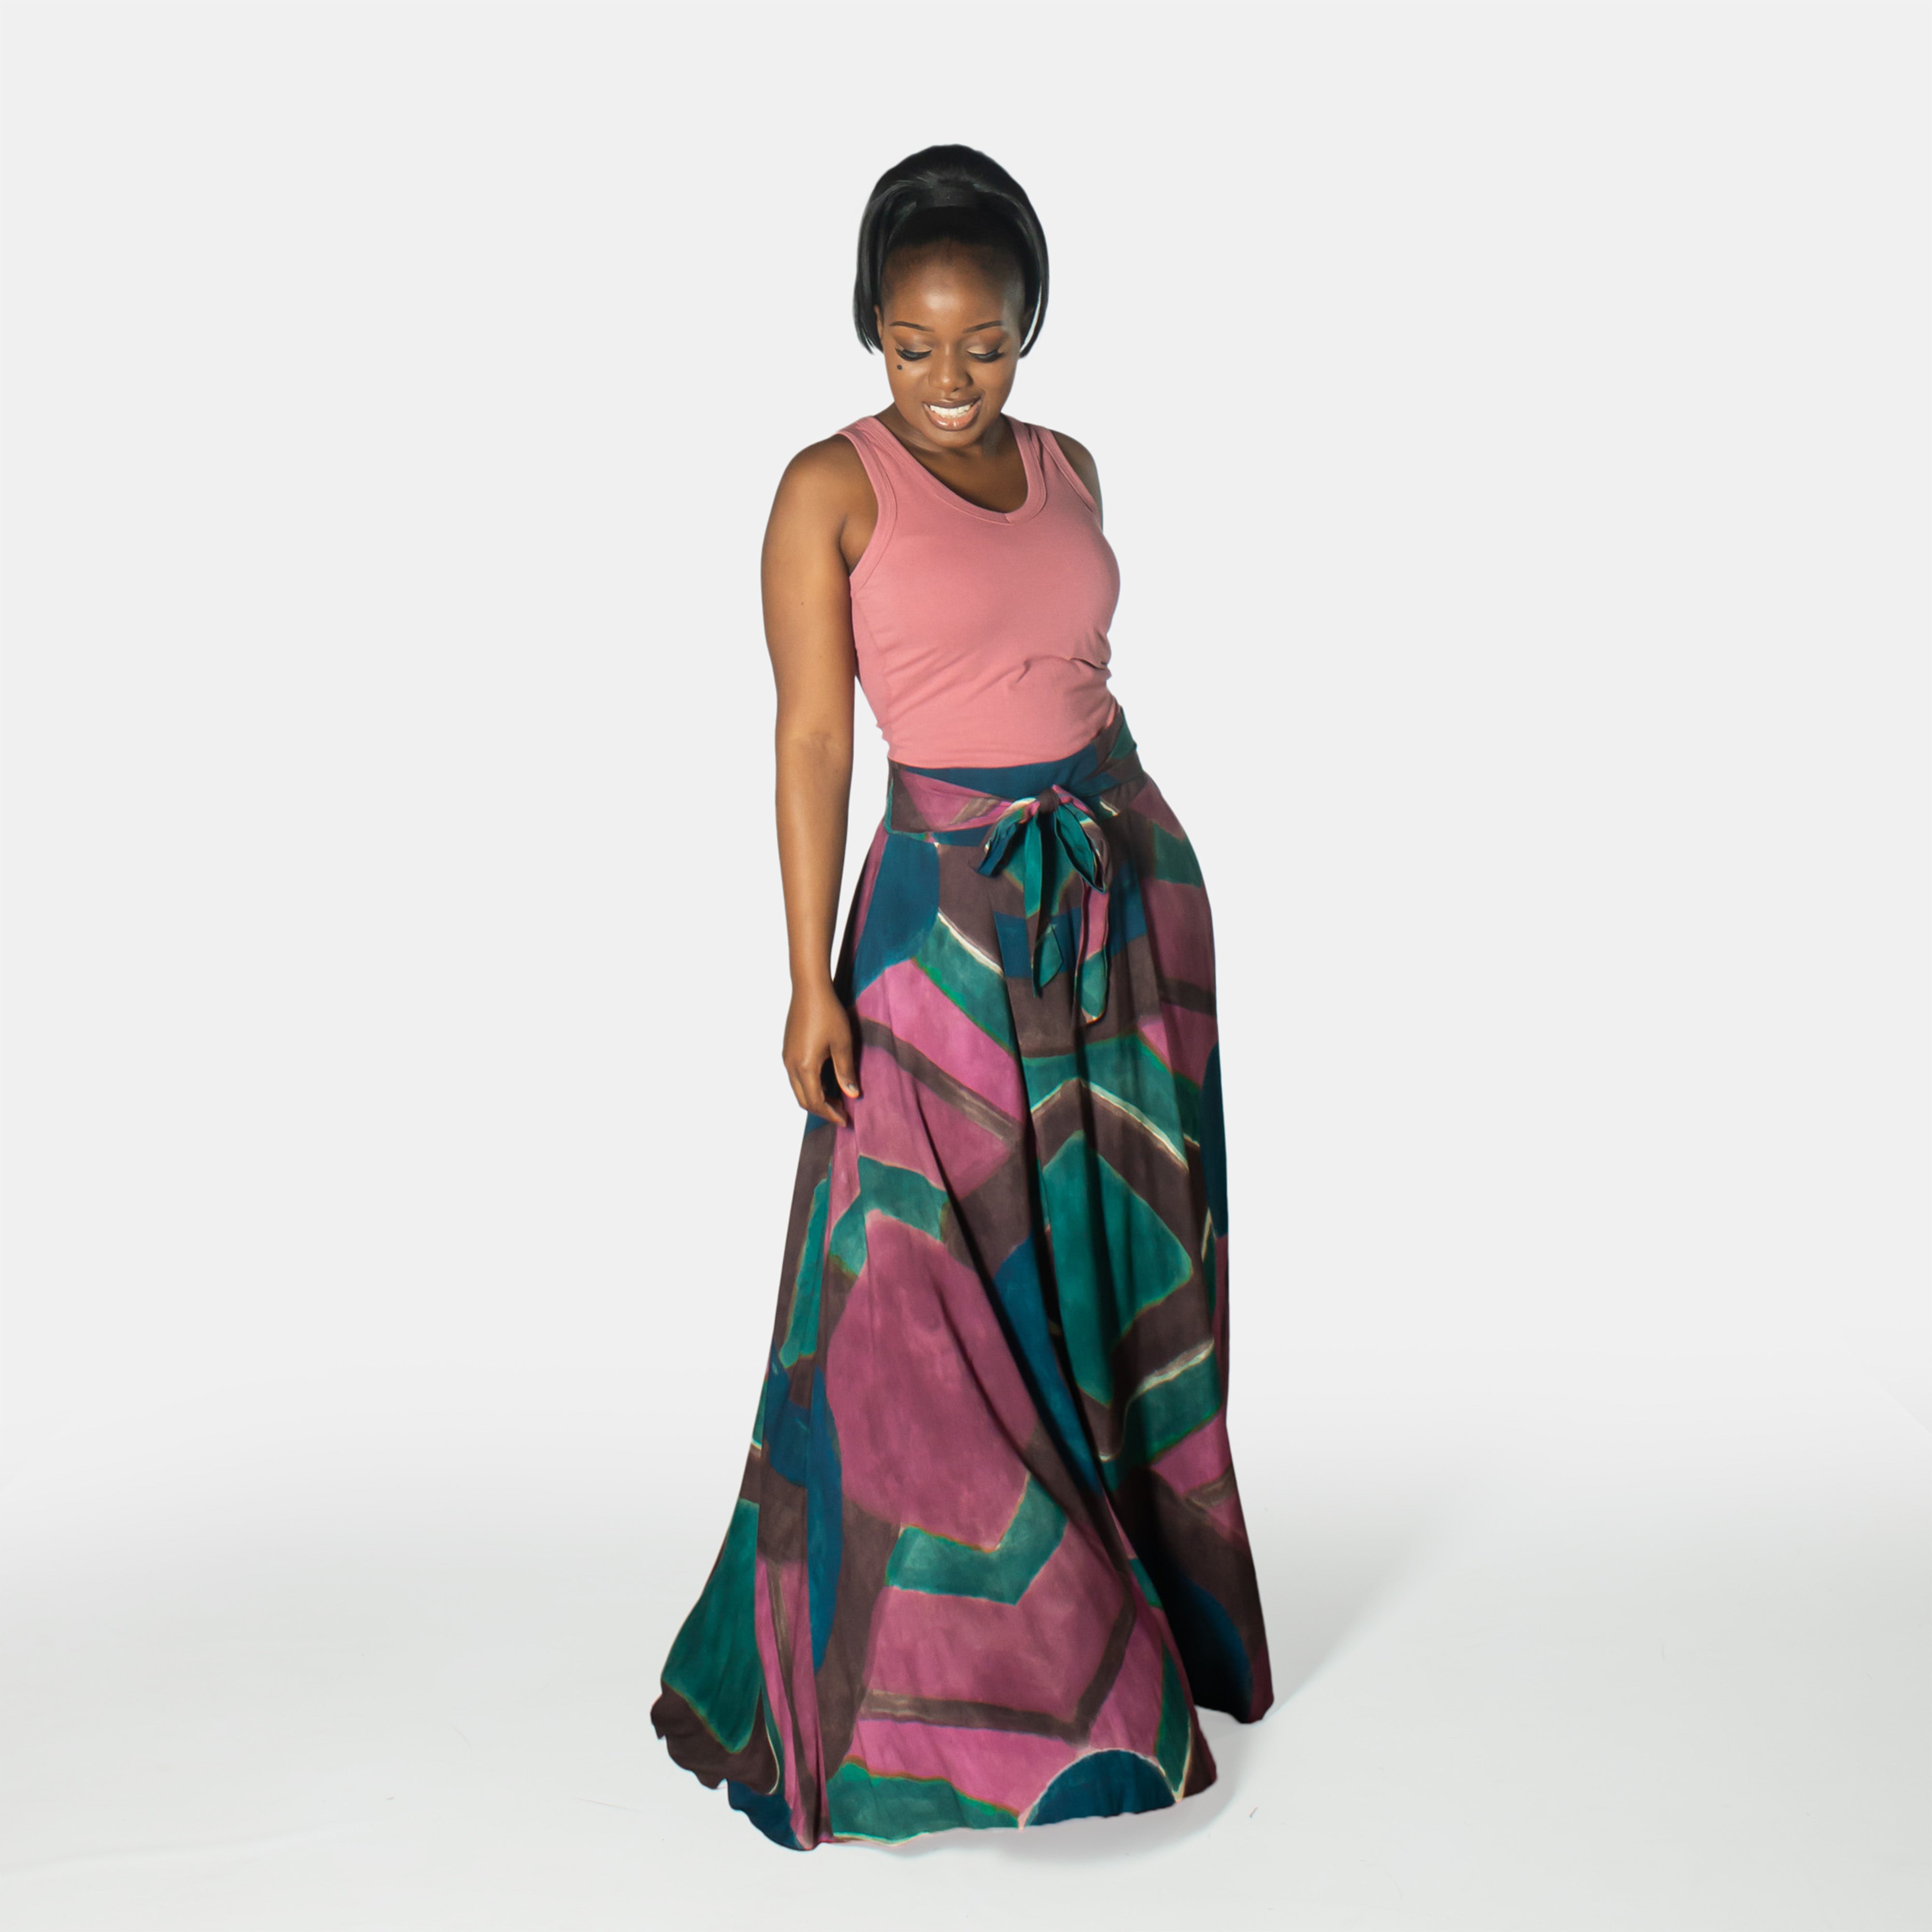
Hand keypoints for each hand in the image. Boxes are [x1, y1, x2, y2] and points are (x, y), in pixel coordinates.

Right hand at [782, 980, 860, 1126]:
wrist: (809, 988)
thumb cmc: (828, 1013)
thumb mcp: (842, 1043)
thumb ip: (846, 1071)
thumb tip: (852, 1094)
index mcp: (805, 1066)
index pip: (816, 1101)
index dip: (831, 1114)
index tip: (846, 1120)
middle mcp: (791, 1065)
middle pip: (804, 1100)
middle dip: (823, 1110)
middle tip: (843, 1112)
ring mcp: (787, 1057)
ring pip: (798, 1089)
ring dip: (816, 1097)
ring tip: (837, 1097)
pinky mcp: (788, 1049)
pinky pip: (796, 1077)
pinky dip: (810, 1085)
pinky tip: (827, 1080)